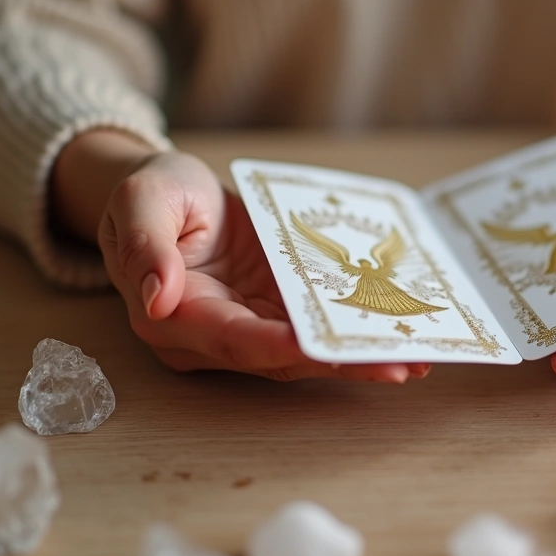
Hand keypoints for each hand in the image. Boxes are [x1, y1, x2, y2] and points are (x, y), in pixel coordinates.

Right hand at [53, 131, 427, 381]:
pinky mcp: (273, 320)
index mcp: (173, 315)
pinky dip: (354, 343)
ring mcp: (246, 332)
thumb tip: (153, 298)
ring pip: (303, 356)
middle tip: (395, 363)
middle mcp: (210, 338)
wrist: (173, 195)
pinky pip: (315, 337)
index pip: (230, 338)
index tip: (316, 344)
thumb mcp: (142, 200)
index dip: (275, 346)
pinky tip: (399, 344)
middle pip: (277, 358)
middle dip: (337, 362)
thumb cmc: (156, 192)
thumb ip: (144, 245)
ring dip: (358, 361)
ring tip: (412, 357)